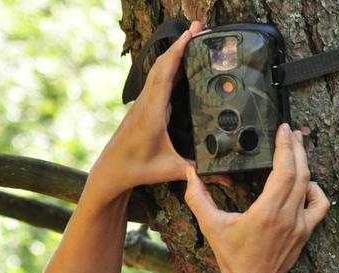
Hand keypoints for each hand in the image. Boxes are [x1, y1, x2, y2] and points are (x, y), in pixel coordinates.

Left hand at [86, 21, 204, 200]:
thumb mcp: (171, 170)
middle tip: (200, 27)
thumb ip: (199, 173)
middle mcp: (146, 102)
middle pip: (163, 63)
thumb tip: (228, 179)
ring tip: (192, 38)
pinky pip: (157, 79)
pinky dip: (169, 65)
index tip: (192, 34)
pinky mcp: (143, 106)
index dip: (179, 51)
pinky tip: (179, 63)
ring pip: (159, 69)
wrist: (110, 171)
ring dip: (175, 52)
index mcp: (153, 112)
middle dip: (181, 43)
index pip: (166, 73)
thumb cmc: (136, 169)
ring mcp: (143, 102)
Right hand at [184, 124, 329, 272]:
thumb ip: (198, 198)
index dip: (285, 146)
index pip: (284, 170)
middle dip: (297, 147)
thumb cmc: (233, 257)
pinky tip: (305, 183)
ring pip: (310, 184)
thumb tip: (190, 173)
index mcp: (267, 212)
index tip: (283, 129)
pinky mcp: (306, 231)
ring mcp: (300, 224)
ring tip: (298, 148)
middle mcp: (288, 215)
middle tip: (291, 131)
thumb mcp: (211, 227)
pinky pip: (319, 204)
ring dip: (306, 163)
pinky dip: (315, 189)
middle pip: (301, 171)